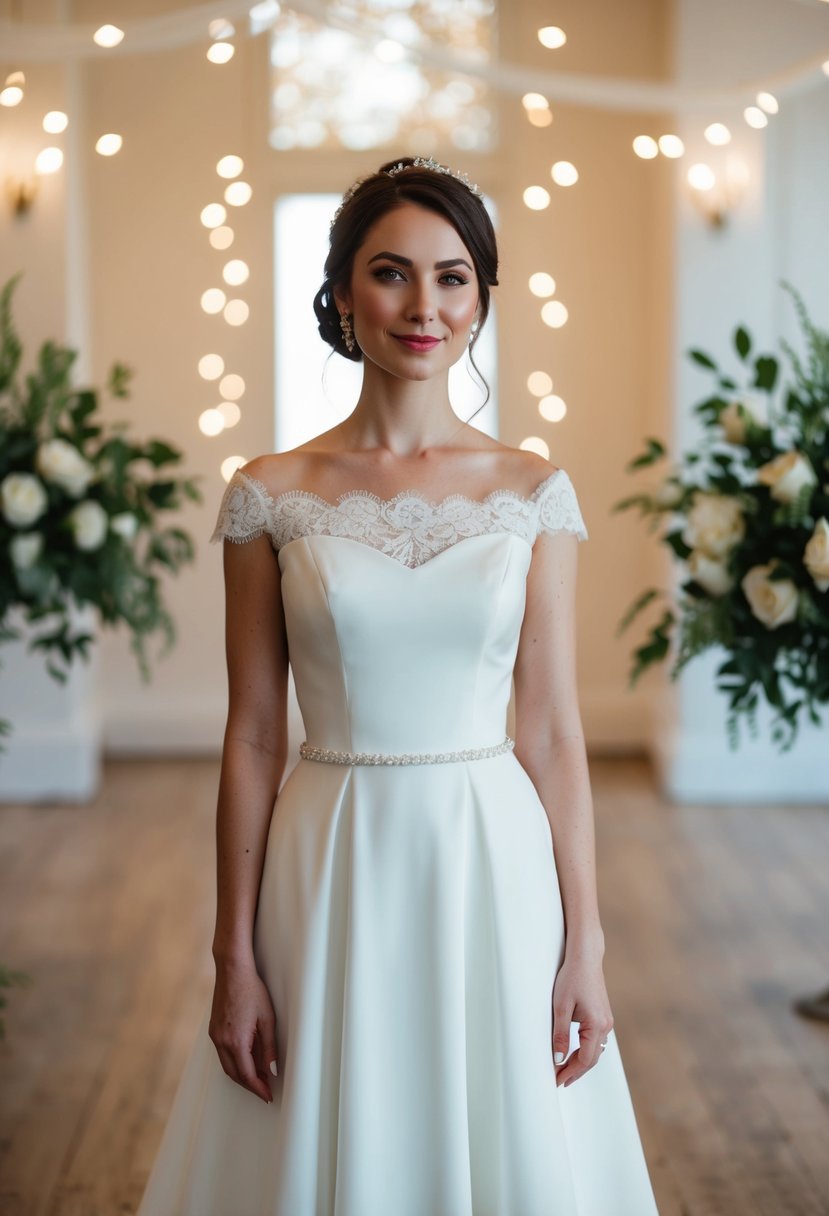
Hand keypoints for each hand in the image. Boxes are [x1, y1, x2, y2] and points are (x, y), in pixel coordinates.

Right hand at [208, 956, 278, 1103]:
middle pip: (235, 1074)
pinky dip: (234, 1063)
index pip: (247, 1075)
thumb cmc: (252, 990)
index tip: (268, 1096)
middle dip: (250, 1085)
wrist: (232, 970)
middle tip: (265, 1090)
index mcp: (236, 1041)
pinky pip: (222, 1054)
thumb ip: (269, 1048)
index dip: (259, 1088)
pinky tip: (246, 1060)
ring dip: (242, 1075)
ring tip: (259, 1078)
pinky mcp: (213, 1030)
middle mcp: (221, 1042)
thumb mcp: (267, 1019)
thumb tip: (272, 1070)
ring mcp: (215, 1036)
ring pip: (227, 1066)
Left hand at [551, 952, 613, 1087]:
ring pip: (595, 1050)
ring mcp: (606, 1021)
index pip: (585, 1060)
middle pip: (592, 1059)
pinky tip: (575, 1053)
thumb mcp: (561, 1007)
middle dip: (575, 1071)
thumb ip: (560, 1035)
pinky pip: (596, 1040)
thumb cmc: (572, 977)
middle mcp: (605, 1025)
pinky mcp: (603, 1016)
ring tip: (564, 1071)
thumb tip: (559, 1060)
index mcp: (596, 1025)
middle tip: (559, 1081)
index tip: (556, 1081)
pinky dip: (585, 1050)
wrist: (585, 956)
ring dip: (580, 1062)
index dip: (570, 1072)